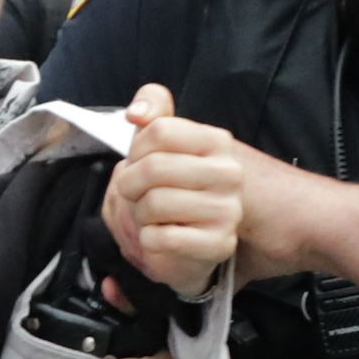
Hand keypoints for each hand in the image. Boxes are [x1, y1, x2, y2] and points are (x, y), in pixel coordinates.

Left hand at [104, 86, 288, 295]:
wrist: (212, 235)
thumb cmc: (185, 187)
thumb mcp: (173, 144)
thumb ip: (156, 114)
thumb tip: (136, 114)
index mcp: (216, 141)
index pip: (158, 131)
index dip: (136, 150)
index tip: (138, 163)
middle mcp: (228, 173)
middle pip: (152, 167)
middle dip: (130, 186)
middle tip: (135, 196)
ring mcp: (228, 210)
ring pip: (154, 203)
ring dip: (138, 215)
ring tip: (152, 217)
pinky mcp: (220, 244)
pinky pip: (163, 238)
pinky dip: (149, 240)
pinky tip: (160, 237)